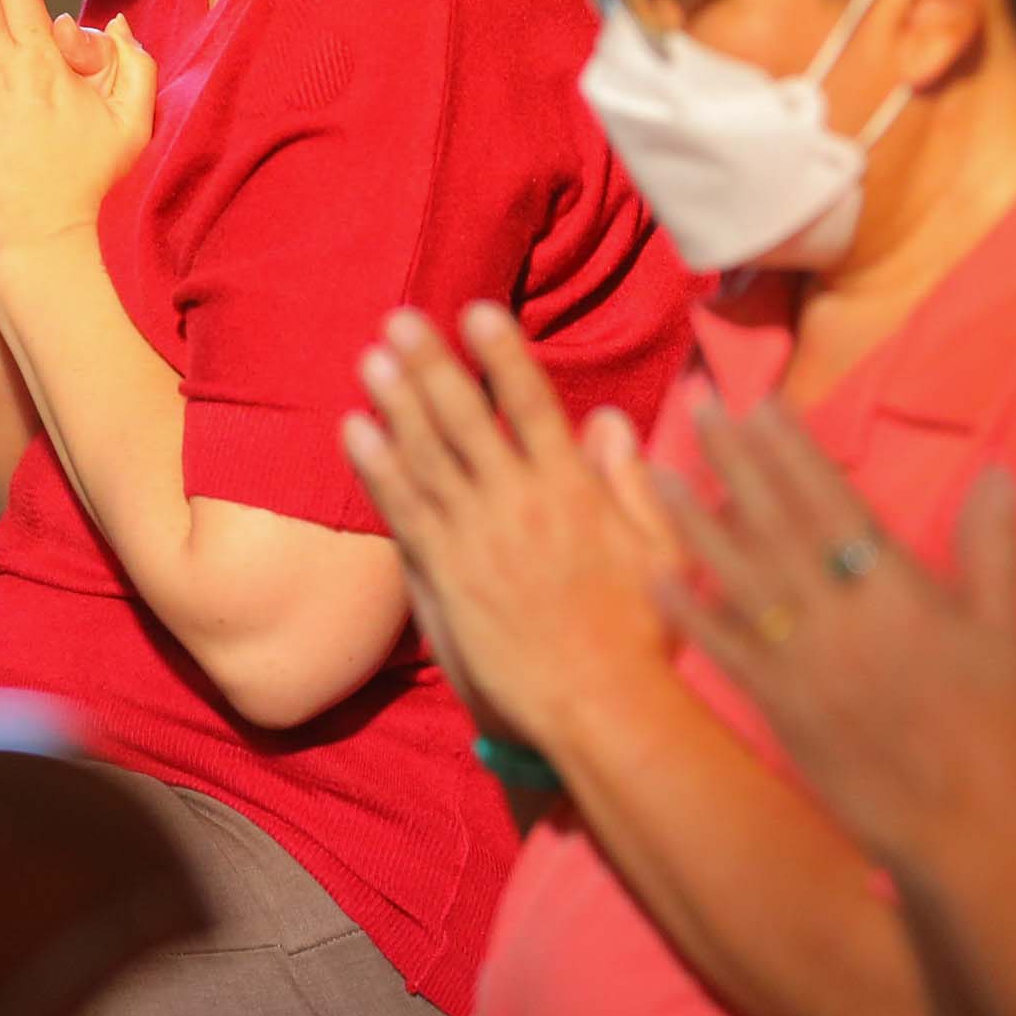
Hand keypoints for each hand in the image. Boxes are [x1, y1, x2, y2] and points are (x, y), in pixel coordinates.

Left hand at [340, 305, 674, 749]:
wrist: (597, 705)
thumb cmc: (642, 632)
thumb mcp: (661, 549)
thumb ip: (631, 481)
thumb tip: (608, 419)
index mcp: (573, 490)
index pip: (530, 403)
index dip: (501, 353)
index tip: (476, 311)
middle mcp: (517, 503)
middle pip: (464, 417)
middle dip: (429, 363)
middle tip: (399, 317)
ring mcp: (475, 540)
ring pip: (426, 456)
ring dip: (395, 403)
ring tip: (369, 358)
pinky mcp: (444, 576)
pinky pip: (402, 511)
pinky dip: (376, 468)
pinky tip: (354, 432)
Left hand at [653, 401, 1015, 863]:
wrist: (975, 832)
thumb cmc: (1004, 732)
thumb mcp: (1006, 632)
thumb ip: (993, 548)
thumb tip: (999, 470)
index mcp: (898, 592)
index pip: (834, 503)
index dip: (793, 451)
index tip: (759, 405)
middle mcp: (842, 619)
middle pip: (775, 523)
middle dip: (732, 461)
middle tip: (695, 405)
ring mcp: (806, 665)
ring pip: (738, 576)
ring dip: (693, 521)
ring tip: (653, 472)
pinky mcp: (783, 712)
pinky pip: (726, 651)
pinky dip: (690, 612)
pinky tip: (655, 576)